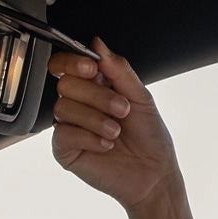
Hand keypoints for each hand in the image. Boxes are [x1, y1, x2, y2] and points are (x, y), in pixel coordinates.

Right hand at [49, 38, 178, 210]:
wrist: (154, 174)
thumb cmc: (150, 138)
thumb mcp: (141, 97)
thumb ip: (118, 69)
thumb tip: (98, 44)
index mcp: (94, 86)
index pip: (66, 64)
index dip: (73, 62)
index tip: (93, 68)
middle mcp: (79, 104)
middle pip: (65, 83)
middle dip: (97, 96)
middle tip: (121, 109)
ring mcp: (70, 126)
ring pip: (63, 107)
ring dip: (96, 119)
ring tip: (116, 131)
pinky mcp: (65, 149)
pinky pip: (63, 133)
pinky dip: (89, 138)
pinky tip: (106, 145)